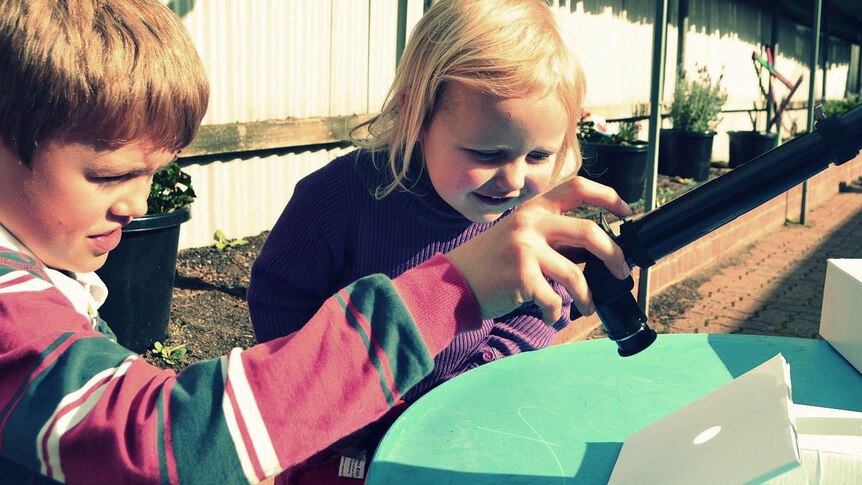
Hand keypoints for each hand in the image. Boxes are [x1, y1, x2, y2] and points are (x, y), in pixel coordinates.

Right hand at [446, 176, 630, 323]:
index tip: (626, 211)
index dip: (608, 196)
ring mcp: (526, 249)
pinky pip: (554, 300)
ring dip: (588, 296)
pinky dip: (555, 312)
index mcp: (533, 209)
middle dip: (613, 255)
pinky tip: (549, 314)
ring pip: (576, 274)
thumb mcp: (517, 235)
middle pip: (589, 231)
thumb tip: (593, 251)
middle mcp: (530, 223)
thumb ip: (550, 235)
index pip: (577, 187)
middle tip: (621, 271)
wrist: (452, 282)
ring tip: (587, 306)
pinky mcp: (522, 276)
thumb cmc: (488, 262)